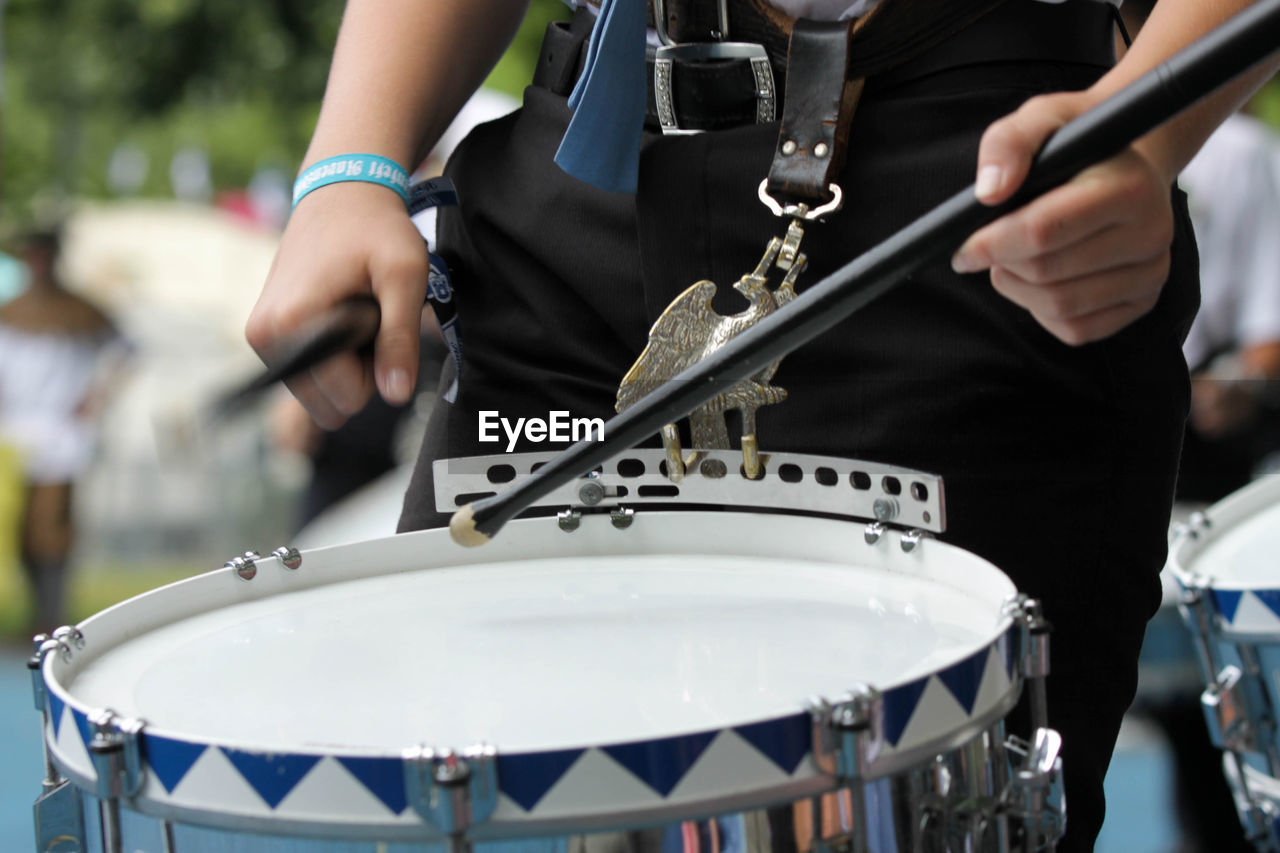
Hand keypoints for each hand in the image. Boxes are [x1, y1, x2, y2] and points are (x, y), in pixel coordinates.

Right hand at [246, 182, 428, 427]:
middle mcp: (264, 338)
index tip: (379, 316)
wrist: (340, 193)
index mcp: (291, 325)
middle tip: (368, 314)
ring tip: (355, 312)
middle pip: (333, 404)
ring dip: (349, 364)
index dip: (379, 363)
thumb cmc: (376, 229)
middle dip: (362, 369)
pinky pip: (311, 379)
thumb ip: (401, 338)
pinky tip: (341, 314)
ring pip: (322, 397)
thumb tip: (395, 396)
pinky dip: (334, 357)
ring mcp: (260, 339)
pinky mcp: (264, 337)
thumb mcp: (404, 275)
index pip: (348, 396)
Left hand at [952, 91, 1175, 345]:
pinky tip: (1040, 280)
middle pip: (1046, 273)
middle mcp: (1151, 234)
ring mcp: (1151, 273)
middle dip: (1003, 263)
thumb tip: (988, 192)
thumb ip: (1009, 144)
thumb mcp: (1041, 119)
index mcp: (1129, 187)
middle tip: (988, 248)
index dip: (992, 243)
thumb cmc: (1076, 143)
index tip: (962, 248)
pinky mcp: (1142, 303)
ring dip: (1018, 288)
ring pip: (1059, 307)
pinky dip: (1042, 310)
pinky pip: (1076, 329)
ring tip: (1012, 260)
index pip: (1044, 230)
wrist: (1126, 166)